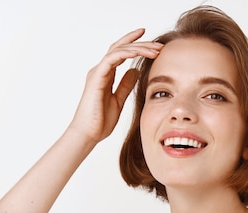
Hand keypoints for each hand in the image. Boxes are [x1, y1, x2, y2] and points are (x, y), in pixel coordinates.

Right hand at [67, 29, 162, 143]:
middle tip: (159, 45)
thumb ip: (125, 84)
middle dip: (141, 44)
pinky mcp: (96, 78)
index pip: (121, 53)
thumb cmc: (100, 121)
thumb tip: (136, 71)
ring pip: (118, 51)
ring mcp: (97, 73)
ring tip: (154, 50)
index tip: (153, 43)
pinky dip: (124, 54)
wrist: (88, 134)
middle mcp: (101, 70)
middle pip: (121, 48)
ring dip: (137, 48)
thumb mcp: (119, 99)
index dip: (135, 44)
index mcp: (106, 74)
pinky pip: (111, 59)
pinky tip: (137, 53)